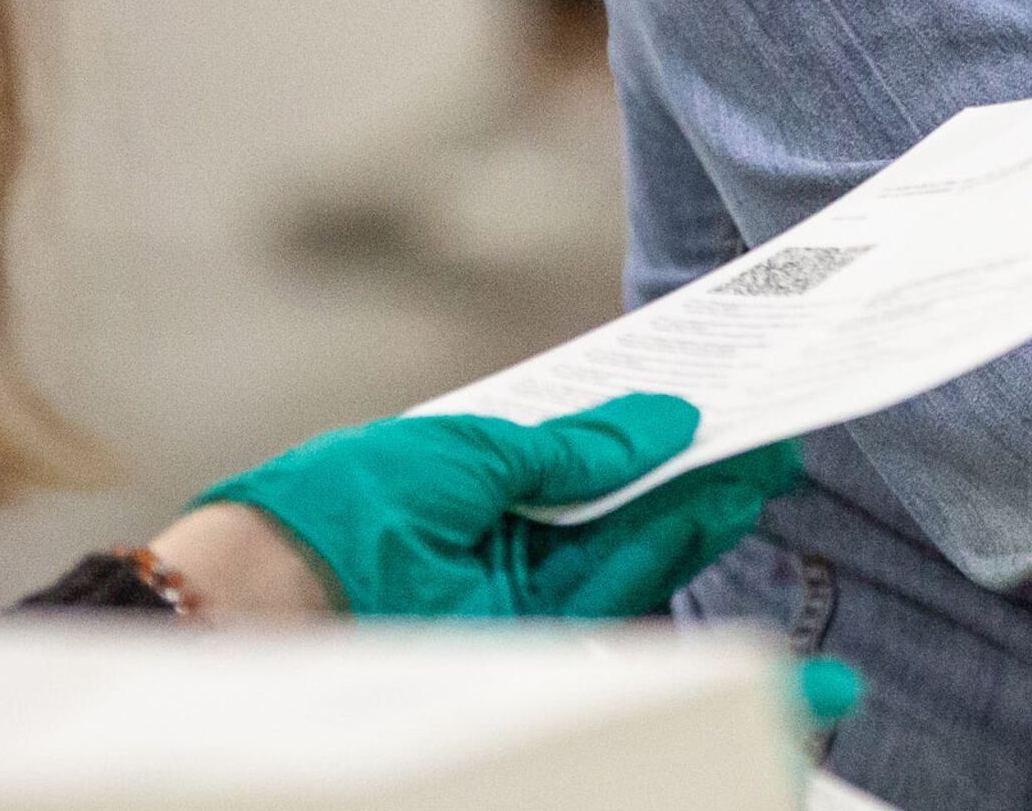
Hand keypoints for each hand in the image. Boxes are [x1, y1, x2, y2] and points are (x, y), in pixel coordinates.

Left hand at [189, 393, 798, 618]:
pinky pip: (622, 593)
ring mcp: (522, 592)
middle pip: (618, 499)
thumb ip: (568, 444)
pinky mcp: (536, 637)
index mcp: (474, 475)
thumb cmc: (341, 507)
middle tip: (761, 430)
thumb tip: (661, 417)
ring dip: (699, 509)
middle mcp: (504, 534)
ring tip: (759, 465)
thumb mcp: (465, 449)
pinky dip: (675, 556)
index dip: (643, 423)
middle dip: (691, 467)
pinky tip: (718, 513)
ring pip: (633, 547)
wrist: (270, 605)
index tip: (706, 394)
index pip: (577, 448)